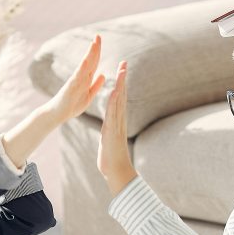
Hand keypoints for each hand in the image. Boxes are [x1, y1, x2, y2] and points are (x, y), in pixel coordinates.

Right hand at [46, 35, 104, 123]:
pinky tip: (86, 60)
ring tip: (94, 44)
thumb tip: (103, 74)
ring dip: (89, 55)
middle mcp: (80, 78)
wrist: (57, 115)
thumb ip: (95, 85)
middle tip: (98, 35)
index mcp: (86, 80)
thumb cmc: (71, 106)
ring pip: (84, 66)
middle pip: (89, 61)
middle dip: (94, 48)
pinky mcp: (70, 87)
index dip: (97, 52)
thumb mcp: (88, 95)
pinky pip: (77, 77)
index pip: (93, 63)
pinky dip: (82, 69)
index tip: (100, 40)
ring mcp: (75, 82)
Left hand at [98, 60, 136, 194]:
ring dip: (120, 85)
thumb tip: (110, 126)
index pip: (118, 98)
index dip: (120, 84)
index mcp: (116, 121)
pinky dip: (114, 102)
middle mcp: (119, 120)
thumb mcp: (109, 139)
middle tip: (124, 62)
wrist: (116, 171)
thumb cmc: (111, 158)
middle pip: (122, 95)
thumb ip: (110, 130)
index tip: (121, 70)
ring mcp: (117, 125)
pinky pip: (114, 113)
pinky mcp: (113, 131)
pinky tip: (115, 91)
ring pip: (119, 101)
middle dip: (123, 79)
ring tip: (122, 71)